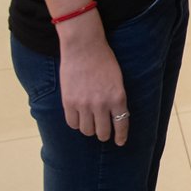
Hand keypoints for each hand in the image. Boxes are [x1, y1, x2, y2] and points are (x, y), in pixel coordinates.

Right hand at [56, 17, 128, 145]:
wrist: (84, 47)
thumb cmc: (104, 61)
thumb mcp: (117, 80)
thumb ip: (116, 98)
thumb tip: (114, 115)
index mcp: (118, 97)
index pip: (121, 124)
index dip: (121, 136)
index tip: (120, 142)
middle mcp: (101, 104)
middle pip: (102, 132)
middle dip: (104, 135)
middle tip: (103, 134)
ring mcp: (84, 104)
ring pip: (86, 130)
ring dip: (89, 129)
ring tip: (90, 124)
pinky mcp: (68, 102)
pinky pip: (72, 123)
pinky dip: (76, 123)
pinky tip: (78, 118)